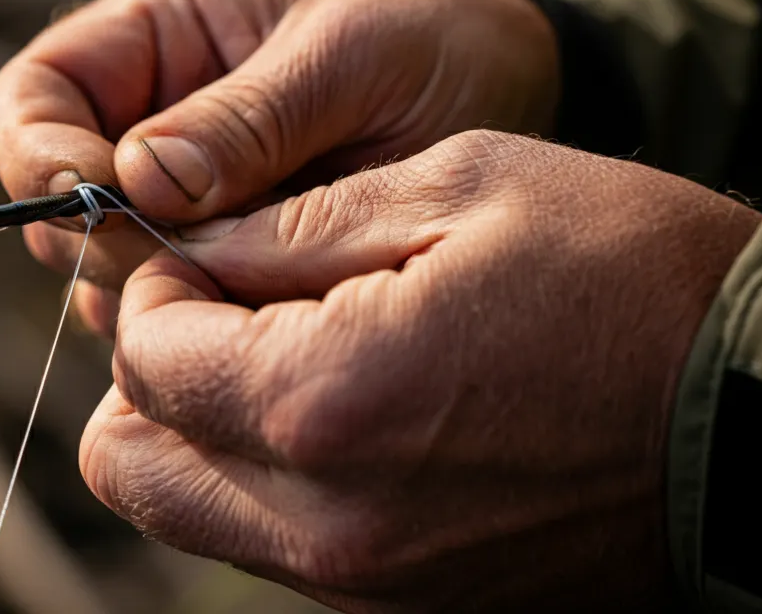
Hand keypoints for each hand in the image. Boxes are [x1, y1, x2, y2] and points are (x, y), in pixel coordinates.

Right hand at [0, 0, 558, 332]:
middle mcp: (150, 118)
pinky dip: (203, 320)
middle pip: (56, 196)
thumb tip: (138, 184)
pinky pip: (176, 303)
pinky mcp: (224, 257)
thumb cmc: (431, 39)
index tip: (93, 203)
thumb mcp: (350, 54)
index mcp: (158, 34)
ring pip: (108, 267)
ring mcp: (183, 197)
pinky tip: (269, 313)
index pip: (36, 95)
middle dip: (105, 237)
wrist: (514, 89)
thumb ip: (248, 118)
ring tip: (253, 279)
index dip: (40, 154)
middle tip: (192, 257)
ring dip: (156, 289)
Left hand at [80, 131, 761, 612]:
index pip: (141, 358)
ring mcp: (362, 581)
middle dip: (151, 369)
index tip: (203, 248)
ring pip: (185, 507)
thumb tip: (188, 245)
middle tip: (223, 303)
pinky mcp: (399, 601)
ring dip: (199, 422)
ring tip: (282, 346)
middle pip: (129, 460)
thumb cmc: (632, 278)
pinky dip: (263, 472)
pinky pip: (265, 540)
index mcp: (325, 402)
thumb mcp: (458, 188)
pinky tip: (339, 401)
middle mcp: (324, 523)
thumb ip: (289, 223)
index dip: (153, 285)